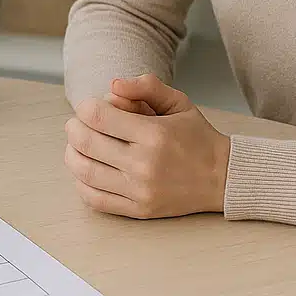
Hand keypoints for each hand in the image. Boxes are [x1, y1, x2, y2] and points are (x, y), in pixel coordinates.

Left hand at [64, 73, 230, 218]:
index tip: (88, 107)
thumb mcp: (179, 102)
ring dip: (72, 155)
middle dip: (73, 128)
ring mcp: (140, 191)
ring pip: (84, 172)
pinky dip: (81, 184)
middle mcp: (144, 164)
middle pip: (85, 142)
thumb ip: (146, 86)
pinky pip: (95, 200)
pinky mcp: (139, 210)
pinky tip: (86, 171)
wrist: (223, 178)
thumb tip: (112, 85)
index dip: (85, 107)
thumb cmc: (197, 137)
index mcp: (154, 134)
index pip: (98, 116)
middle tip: (76, 124)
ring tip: (77, 146)